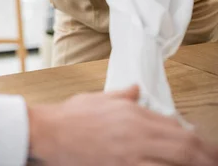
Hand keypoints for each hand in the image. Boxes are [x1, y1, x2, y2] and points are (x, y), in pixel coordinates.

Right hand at [28, 86, 217, 165]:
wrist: (48, 132)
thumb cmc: (68, 116)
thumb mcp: (97, 98)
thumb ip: (121, 95)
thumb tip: (136, 90)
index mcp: (131, 111)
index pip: (174, 124)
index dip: (193, 137)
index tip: (200, 145)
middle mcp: (136, 130)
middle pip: (183, 143)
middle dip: (204, 154)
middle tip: (212, 159)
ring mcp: (131, 152)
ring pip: (176, 159)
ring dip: (194, 164)